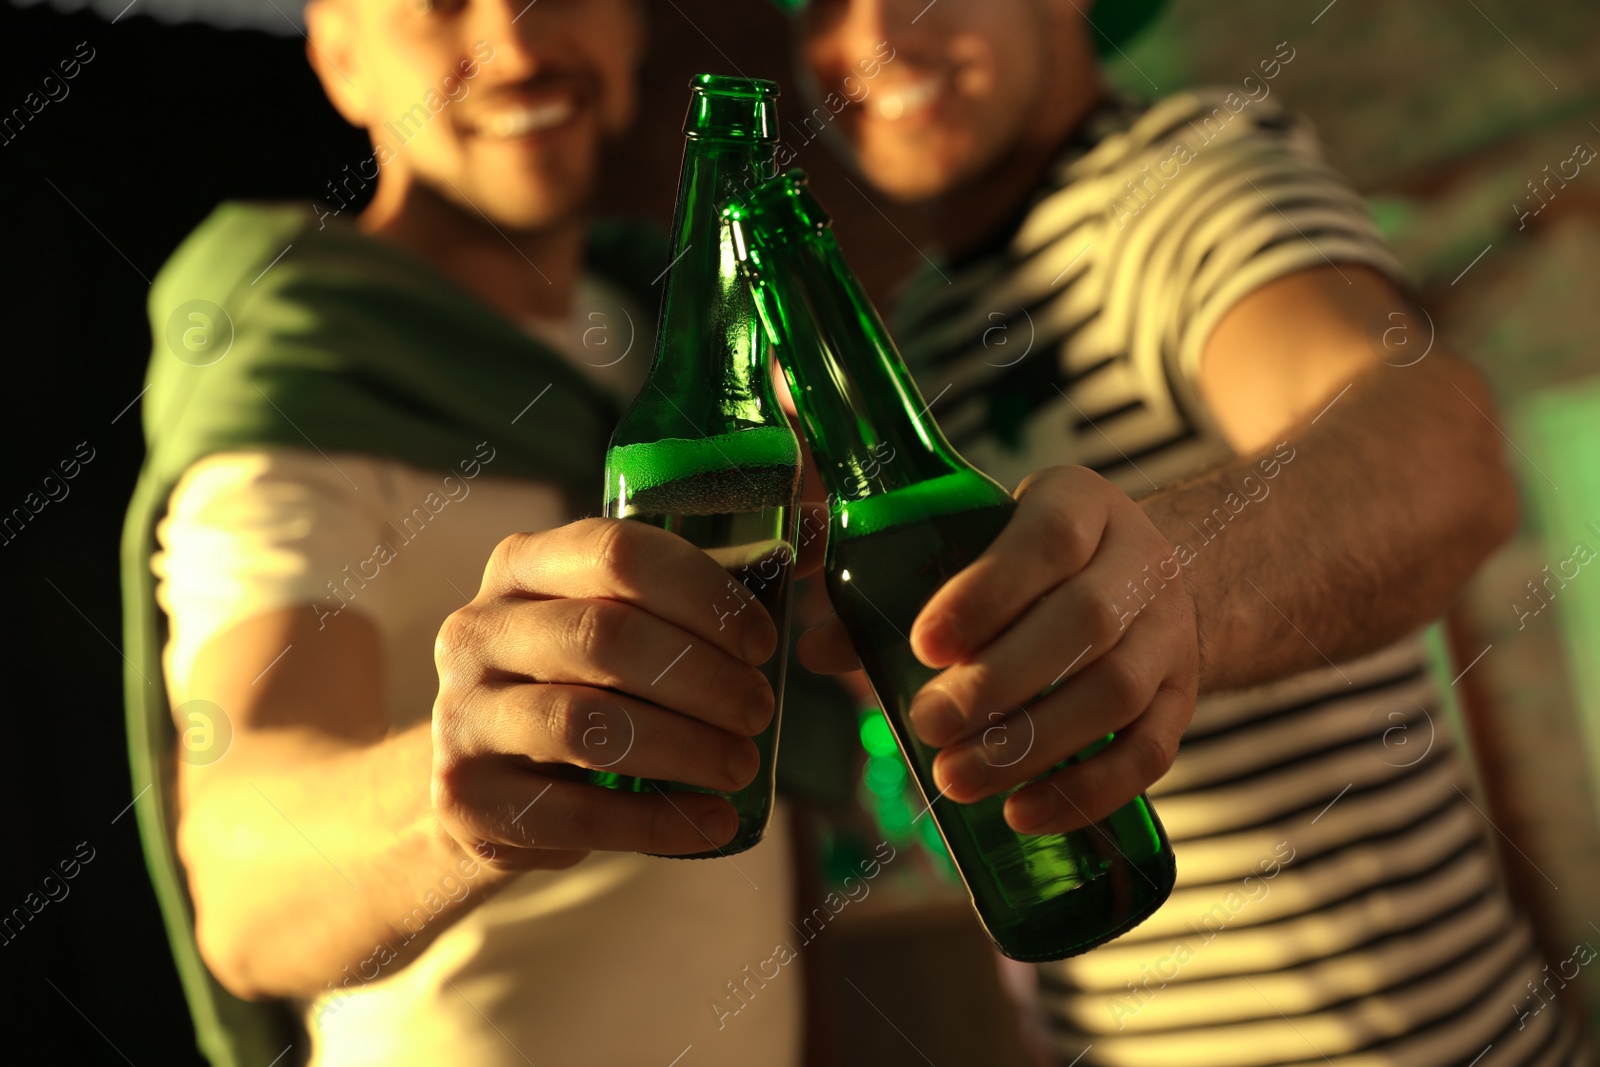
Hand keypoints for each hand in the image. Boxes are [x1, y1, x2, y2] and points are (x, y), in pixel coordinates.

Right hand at [431, 507, 827, 870]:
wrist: (489, 785)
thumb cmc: (582, 686)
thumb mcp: (618, 622)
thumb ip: (699, 588)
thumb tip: (819, 540)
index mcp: (522, 565)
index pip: (618, 552)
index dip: (704, 595)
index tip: (764, 641)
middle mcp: (476, 629)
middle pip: (606, 638)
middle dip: (704, 679)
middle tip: (762, 711)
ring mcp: (459, 714)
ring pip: (587, 724)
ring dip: (685, 748)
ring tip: (742, 766)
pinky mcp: (465, 797)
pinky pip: (575, 813)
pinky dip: (657, 823)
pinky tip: (710, 823)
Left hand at [800, 467, 1196, 833]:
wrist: (1144, 581)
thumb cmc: (1034, 565)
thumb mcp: (979, 546)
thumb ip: (893, 592)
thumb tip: (810, 649)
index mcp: (1082, 504)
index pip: (1047, 539)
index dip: (986, 593)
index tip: (923, 644)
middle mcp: (1140, 562)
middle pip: (1085, 622)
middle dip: (999, 682)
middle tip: (927, 724)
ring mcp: (1170, 634)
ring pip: (1117, 692)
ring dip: (1034, 745)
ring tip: (956, 780)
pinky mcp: (1184, 698)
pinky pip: (1151, 752)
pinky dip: (1087, 791)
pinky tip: (1022, 815)